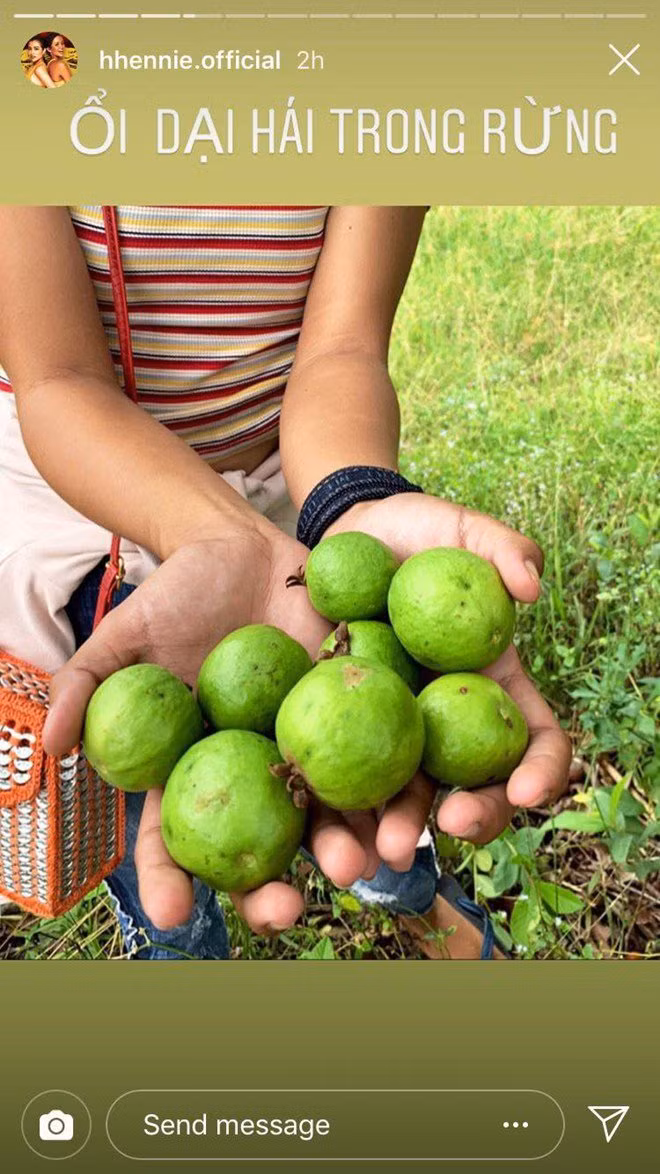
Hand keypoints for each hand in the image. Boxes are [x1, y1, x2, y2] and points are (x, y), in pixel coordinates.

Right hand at [42, 521, 389, 933]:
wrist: (245, 548)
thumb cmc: (177, 594)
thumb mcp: (126, 633)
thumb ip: (88, 683)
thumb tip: (51, 745)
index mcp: (196, 769)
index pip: (174, 837)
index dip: (170, 878)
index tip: (171, 914)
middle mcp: (254, 773)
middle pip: (261, 847)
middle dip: (271, 892)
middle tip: (284, 912)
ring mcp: (309, 747)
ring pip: (328, 813)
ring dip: (345, 847)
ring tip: (358, 867)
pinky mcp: (358, 713)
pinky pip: (380, 754)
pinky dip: (397, 783)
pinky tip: (409, 808)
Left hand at [325, 494, 571, 861]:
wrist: (342, 536)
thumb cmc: (415, 533)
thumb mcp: (462, 529)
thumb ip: (504, 547)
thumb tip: (530, 586)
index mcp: (491, 688)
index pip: (533, 740)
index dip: (541, 770)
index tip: (527, 790)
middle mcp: (447, 723)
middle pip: (472, 787)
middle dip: (469, 818)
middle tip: (446, 826)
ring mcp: (393, 733)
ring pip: (402, 800)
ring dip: (393, 834)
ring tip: (373, 857)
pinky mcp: (338, 731)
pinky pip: (337, 778)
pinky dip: (330, 813)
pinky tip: (315, 837)